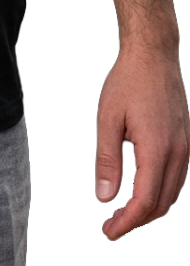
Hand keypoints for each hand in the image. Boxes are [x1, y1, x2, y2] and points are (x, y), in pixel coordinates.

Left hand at [95, 41, 189, 239]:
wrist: (153, 57)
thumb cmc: (131, 80)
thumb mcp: (108, 119)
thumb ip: (106, 159)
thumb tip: (105, 194)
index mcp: (158, 149)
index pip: (145, 201)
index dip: (127, 221)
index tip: (110, 230)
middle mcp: (178, 153)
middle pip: (162, 204)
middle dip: (137, 220)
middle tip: (113, 225)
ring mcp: (185, 148)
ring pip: (172, 194)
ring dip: (149, 208)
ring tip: (124, 212)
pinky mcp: (185, 143)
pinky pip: (176, 178)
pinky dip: (159, 191)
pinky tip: (141, 190)